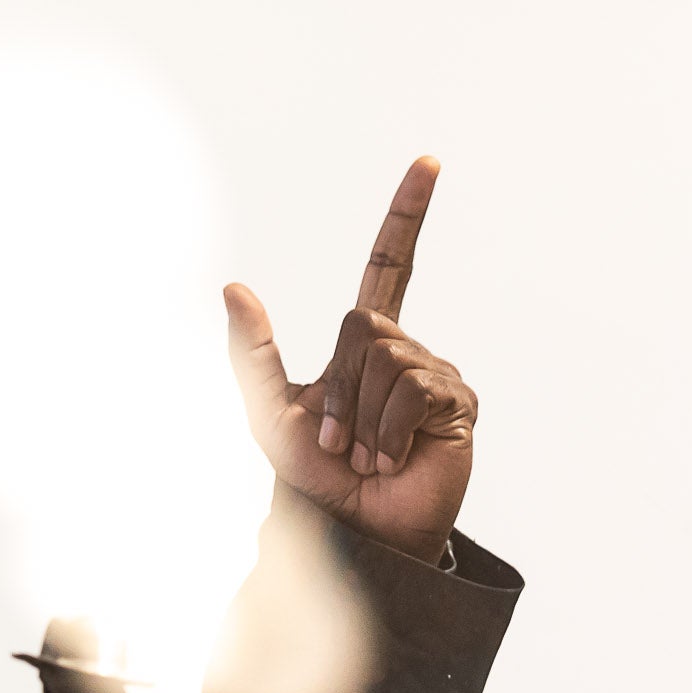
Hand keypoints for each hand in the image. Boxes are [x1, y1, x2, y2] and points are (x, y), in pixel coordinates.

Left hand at [223, 157, 476, 564]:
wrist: (351, 529)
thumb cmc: (313, 476)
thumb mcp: (267, 411)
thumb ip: (250, 350)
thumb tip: (233, 286)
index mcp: (366, 342)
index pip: (390, 265)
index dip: (407, 215)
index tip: (428, 162)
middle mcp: (407, 350)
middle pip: (363, 325)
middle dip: (337, 388)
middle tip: (339, 442)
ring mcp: (437, 375)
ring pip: (386, 360)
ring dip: (358, 418)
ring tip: (365, 456)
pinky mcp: (458, 405)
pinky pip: (412, 391)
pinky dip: (386, 430)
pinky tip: (391, 459)